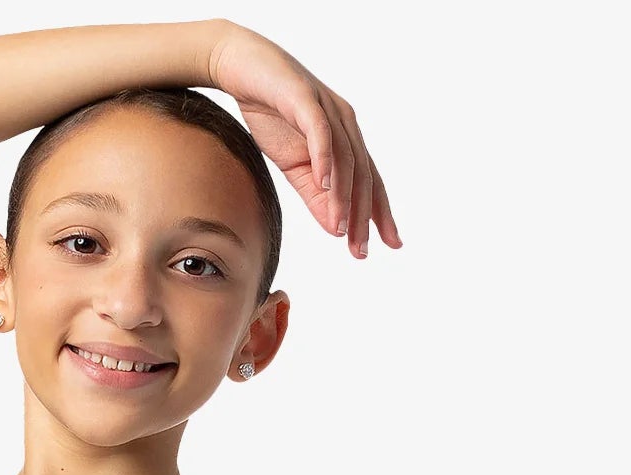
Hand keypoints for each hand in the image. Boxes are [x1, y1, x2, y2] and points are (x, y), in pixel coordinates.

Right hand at [207, 24, 401, 259]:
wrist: (242, 68)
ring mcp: (327, 108)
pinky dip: (324, 158)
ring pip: (345, 158)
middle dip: (364, 215)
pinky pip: (320, 131)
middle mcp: (345, 122)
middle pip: (362, 174)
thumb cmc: (271, 114)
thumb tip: (336, 230)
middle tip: (361, 250)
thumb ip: (314, 196)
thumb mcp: (293, 165)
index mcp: (346, 139)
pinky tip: (323, 184)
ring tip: (342, 228)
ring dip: (344, 196)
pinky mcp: (304, 97)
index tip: (388, 245)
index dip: (380, 213)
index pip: (368, 181)